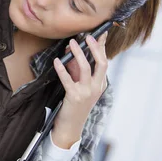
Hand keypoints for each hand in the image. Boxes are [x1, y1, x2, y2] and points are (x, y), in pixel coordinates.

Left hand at [51, 32, 108, 147]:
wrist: (71, 126)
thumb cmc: (74, 105)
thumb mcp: (80, 86)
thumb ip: (77, 70)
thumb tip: (72, 51)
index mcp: (100, 84)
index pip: (104, 62)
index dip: (101, 47)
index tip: (99, 34)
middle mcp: (96, 87)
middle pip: (102, 63)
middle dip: (95, 48)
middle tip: (87, 36)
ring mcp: (86, 92)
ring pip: (86, 68)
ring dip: (78, 54)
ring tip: (72, 43)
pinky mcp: (74, 97)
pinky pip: (67, 79)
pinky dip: (62, 69)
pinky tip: (57, 61)